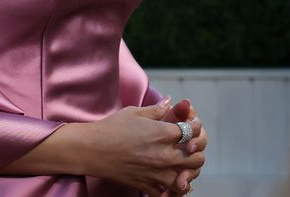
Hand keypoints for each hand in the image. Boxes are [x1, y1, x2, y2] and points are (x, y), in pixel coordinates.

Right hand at [78, 98, 205, 194]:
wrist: (92, 150)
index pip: (193, 131)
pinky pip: (169, 191)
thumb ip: (156, 109)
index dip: (195, 125)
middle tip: (190, 145)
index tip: (192, 124)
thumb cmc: (112, 128)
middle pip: (196, 157)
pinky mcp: (148, 186)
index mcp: (163, 133)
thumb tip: (169, 101)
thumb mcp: (135, 112)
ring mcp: (157, 173)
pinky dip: (173, 187)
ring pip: (187, 177)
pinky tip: (171, 179)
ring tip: (183, 164)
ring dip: (189, 170)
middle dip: (197, 149)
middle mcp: (164, 155)